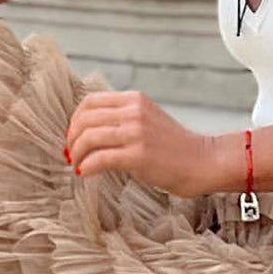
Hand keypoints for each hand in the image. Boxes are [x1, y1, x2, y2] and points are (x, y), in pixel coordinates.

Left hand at [65, 91, 215, 197]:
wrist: (201, 162)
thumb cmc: (173, 147)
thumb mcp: (147, 120)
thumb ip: (123, 118)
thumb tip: (88, 130)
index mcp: (134, 100)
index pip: (89, 101)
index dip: (75, 119)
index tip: (74, 135)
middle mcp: (134, 112)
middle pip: (85, 119)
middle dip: (72, 138)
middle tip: (71, 153)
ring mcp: (136, 133)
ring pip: (88, 138)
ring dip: (76, 154)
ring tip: (78, 165)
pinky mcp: (138, 156)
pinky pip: (99, 159)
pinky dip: (86, 167)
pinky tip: (85, 173)